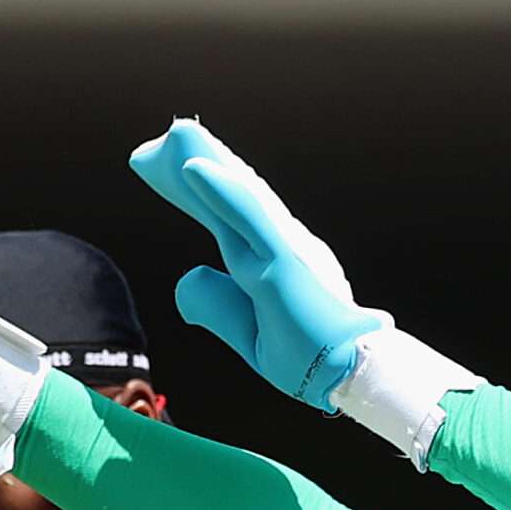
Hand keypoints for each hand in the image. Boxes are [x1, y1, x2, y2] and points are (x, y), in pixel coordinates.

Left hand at [128, 119, 385, 410]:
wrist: (346, 376)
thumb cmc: (306, 354)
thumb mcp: (246, 333)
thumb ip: (217, 306)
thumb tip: (186, 277)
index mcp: (268, 262)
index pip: (226, 220)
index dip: (198, 193)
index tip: (165, 168)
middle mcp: (276, 246)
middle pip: (230, 200)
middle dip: (198, 168)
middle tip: (164, 139)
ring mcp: (281, 249)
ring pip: (237, 197)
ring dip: (208, 162)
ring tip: (174, 133)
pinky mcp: (284, 260)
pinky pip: (247, 217)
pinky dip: (220, 189)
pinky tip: (191, 167)